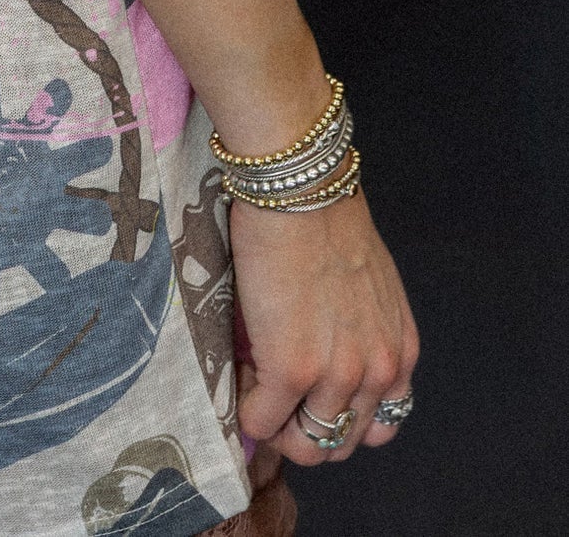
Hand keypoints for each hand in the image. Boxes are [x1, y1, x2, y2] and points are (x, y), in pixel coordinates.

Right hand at [232, 187, 419, 465]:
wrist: (302, 192)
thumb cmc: (328, 220)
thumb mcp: (370, 288)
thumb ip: (362, 332)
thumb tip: (323, 351)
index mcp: (400, 355)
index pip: (377, 426)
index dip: (338, 416)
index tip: (310, 394)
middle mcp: (376, 375)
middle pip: (340, 444)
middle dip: (304, 427)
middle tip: (276, 394)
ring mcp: (334, 377)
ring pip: (304, 445)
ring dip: (275, 423)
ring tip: (255, 383)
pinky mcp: (289, 370)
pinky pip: (262, 420)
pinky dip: (247, 410)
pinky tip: (238, 375)